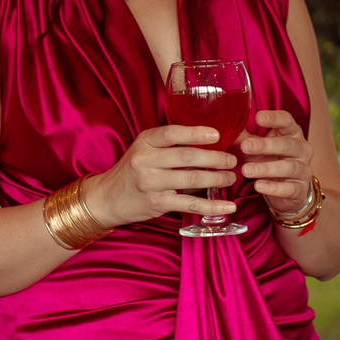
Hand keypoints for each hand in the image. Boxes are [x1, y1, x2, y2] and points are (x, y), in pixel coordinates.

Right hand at [82, 125, 237, 227]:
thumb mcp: (144, 149)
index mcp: (145, 141)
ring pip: (192, 178)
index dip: (196, 133)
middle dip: (215, 158)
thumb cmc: (132, 171)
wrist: (107, 198)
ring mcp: (151, 182)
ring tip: (231, 178)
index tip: (217, 134)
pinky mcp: (157, 203)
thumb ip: (168, 144)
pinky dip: (212, 206)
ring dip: (217, 178)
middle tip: (232, 160)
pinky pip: (190, 203)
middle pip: (187, 156)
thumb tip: (207, 142)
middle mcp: (146, 160)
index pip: (172, 133)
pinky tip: (228, 206)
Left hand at [238, 109, 313, 216]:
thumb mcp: (258, 148)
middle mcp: (302, 149)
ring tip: (246, 170)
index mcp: (292, 133)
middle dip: (265, 145)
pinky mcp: (300, 189)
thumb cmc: (271, 161)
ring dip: (266, 168)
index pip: (287, 120)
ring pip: (288, 167)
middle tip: (245, 146)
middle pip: (287, 144)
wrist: (288, 190)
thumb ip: (244, 139)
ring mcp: (304, 169)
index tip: (258, 117)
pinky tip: (258, 185)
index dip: (274, 118)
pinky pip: (288, 188)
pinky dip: (273, 187)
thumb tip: (225, 131)